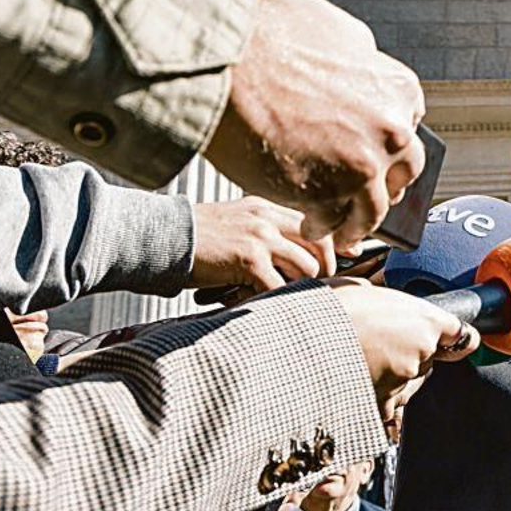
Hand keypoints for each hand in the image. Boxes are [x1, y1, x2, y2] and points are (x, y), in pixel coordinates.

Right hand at [190, 196, 345, 291]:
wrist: (159, 238)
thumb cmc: (193, 237)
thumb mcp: (235, 224)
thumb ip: (263, 233)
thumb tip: (290, 254)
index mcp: (265, 208)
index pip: (314, 222)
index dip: (335, 242)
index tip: (350, 254)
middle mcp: (267, 218)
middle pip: (321, 242)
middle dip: (326, 268)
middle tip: (319, 284)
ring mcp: (260, 237)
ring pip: (307, 267)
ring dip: (301, 287)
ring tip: (285, 295)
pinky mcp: (248, 259)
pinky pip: (279, 287)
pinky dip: (274, 300)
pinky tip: (260, 302)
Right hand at [204, 0, 426, 247]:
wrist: (222, 62)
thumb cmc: (264, 36)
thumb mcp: (332, 28)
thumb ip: (356, 54)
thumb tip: (363, 62)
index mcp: (397, 89)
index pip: (408, 128)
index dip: (387, 144)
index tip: (374, 154)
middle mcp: (392, 129)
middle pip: (401, 172)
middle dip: (383, 184)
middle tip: (363, 194)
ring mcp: (365, 165)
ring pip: (374, 208)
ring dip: (356, 219)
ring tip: (337, 226)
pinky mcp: (332, 194)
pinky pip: (337, 224)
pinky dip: (325, 228)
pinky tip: (311, 226)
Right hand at [326, 279, 478, 425]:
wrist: (291, 347)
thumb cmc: (320, 312)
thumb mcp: (357, 289)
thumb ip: (381, 298)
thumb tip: (374, 298)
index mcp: (423, 321)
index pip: (460, 335)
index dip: (455, 338)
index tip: (458, 341)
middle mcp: (420, 355)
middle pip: (427, 359)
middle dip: (409, 353)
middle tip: (374, 341)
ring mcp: (402, 384)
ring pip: (407, 382)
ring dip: (391, 375)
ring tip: (356, 360)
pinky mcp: (380, 406)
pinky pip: (386, 403)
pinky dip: (374, 396)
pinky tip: (350, 382)